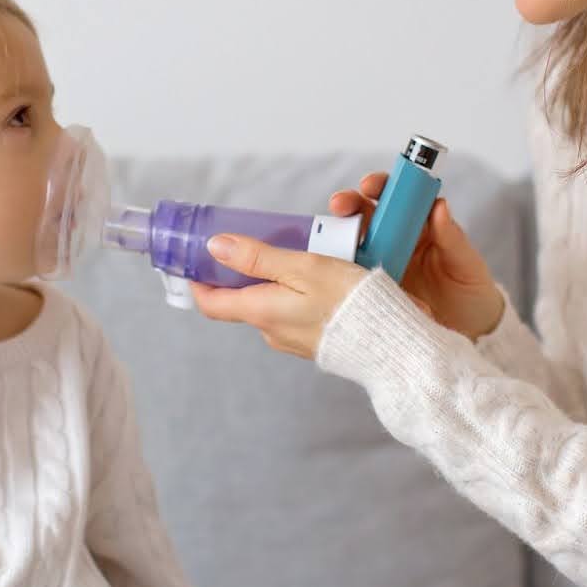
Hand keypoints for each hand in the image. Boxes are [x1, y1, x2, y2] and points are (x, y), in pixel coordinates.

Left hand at [189, 236, 384, 359]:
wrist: (393, 344)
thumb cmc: (351, 303)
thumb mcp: (303, 268)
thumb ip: (258, 257)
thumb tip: (215, 247)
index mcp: (261, 312)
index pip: (211, 302)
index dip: (197, 280)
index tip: (192, 259)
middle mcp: (271, 331)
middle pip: (241, 300)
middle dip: (241, 272)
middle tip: (252, 242)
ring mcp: (294, 340)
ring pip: (270, 304)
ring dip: (272, 281)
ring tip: (292, 253)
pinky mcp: (316, 341)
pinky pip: (294, 313)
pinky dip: (294, 293)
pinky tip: (317, 277)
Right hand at [330, 172, 505, 340]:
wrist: (468, 334)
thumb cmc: (471, 293)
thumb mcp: (467, 265)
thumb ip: (453, 237)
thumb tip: (439, 206)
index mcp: (418, 227)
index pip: (395, 198)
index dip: (380, 186)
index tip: (370, 185)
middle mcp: (394, 242)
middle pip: (365, 215)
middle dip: (349, 203)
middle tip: (341, 204)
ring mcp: (379, 266)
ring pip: (351, 243)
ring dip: (337, 235)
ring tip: (329, 237)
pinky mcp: (371, 291)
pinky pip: (350, 276)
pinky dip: (337, 270)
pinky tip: (329, 270)